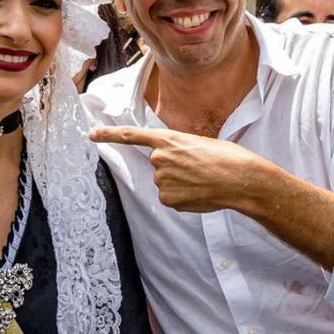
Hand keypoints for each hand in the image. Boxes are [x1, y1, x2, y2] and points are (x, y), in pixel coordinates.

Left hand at [90, 125, 261, 212]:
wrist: (241, 179)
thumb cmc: (229, 159)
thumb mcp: (203, 144)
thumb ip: (182, 152)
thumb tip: (179, 169)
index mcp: (170, 139)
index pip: (133, 136)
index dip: (110, 135)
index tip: (91, 134)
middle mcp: (160, 158)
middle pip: (160, 166)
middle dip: (176, 168)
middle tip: (201, 169)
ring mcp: (162, 180)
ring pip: (167, 184)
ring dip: (182, 184)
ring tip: (204, 181)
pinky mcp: (168, 199)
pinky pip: (172, 199)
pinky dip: (185, 198)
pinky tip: (201, 193)